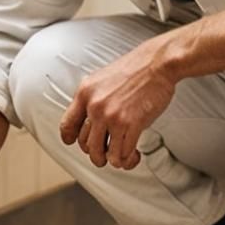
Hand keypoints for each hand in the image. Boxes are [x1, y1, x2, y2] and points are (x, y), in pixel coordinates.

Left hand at [58, 39, 175, 169]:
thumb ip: (94, 98)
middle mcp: (95, 106)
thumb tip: (90, 118)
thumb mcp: (103, 78)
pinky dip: (128, 160)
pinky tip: (134, 155)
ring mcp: (112, 116)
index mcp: (85, 93)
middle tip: (107, 152)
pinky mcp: (131, 124)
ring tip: (121, 158)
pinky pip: (122, 154)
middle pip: (86, 145)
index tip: (74, 144)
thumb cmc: (137, 69)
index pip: (67, 125)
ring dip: (113, 160)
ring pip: (102, 154)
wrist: (158, 63)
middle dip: (97, 153)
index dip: (70, 139)